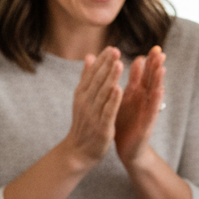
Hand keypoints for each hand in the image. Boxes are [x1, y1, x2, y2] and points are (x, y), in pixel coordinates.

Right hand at [64, 47, 123, 171]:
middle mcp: (86, 102)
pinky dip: (112, 100)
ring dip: (110, 78)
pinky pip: (107, 112)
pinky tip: (119, 89)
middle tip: (116, 51)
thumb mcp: (82, 98)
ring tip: (119, 64)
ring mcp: (93, 115)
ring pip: (102, 93)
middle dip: (107, 65)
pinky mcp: (101, 127)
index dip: (101, 61)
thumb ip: (87, 77)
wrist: (79, 151)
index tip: (111, 48)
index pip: (92, 74)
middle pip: (97, 81)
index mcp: (82, 94)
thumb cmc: (84, 123)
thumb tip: (89, 56)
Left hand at [115, 45, 165, 167]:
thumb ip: (130, 80)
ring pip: (154, 93)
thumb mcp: (124, 98)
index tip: (154, 48)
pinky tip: (159, 91)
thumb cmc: (124, 123)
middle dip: (156, 66)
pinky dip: (156, 101)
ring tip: (161, 68)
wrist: (126, 149)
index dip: (149, 61)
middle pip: (152, 80)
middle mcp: (144, 100)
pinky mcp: (147, 125)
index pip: (145, 74)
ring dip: (158, 81)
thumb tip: (133, 60)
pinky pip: (152, 111)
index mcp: (136, 93)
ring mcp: (147, 112)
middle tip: (160, 51)